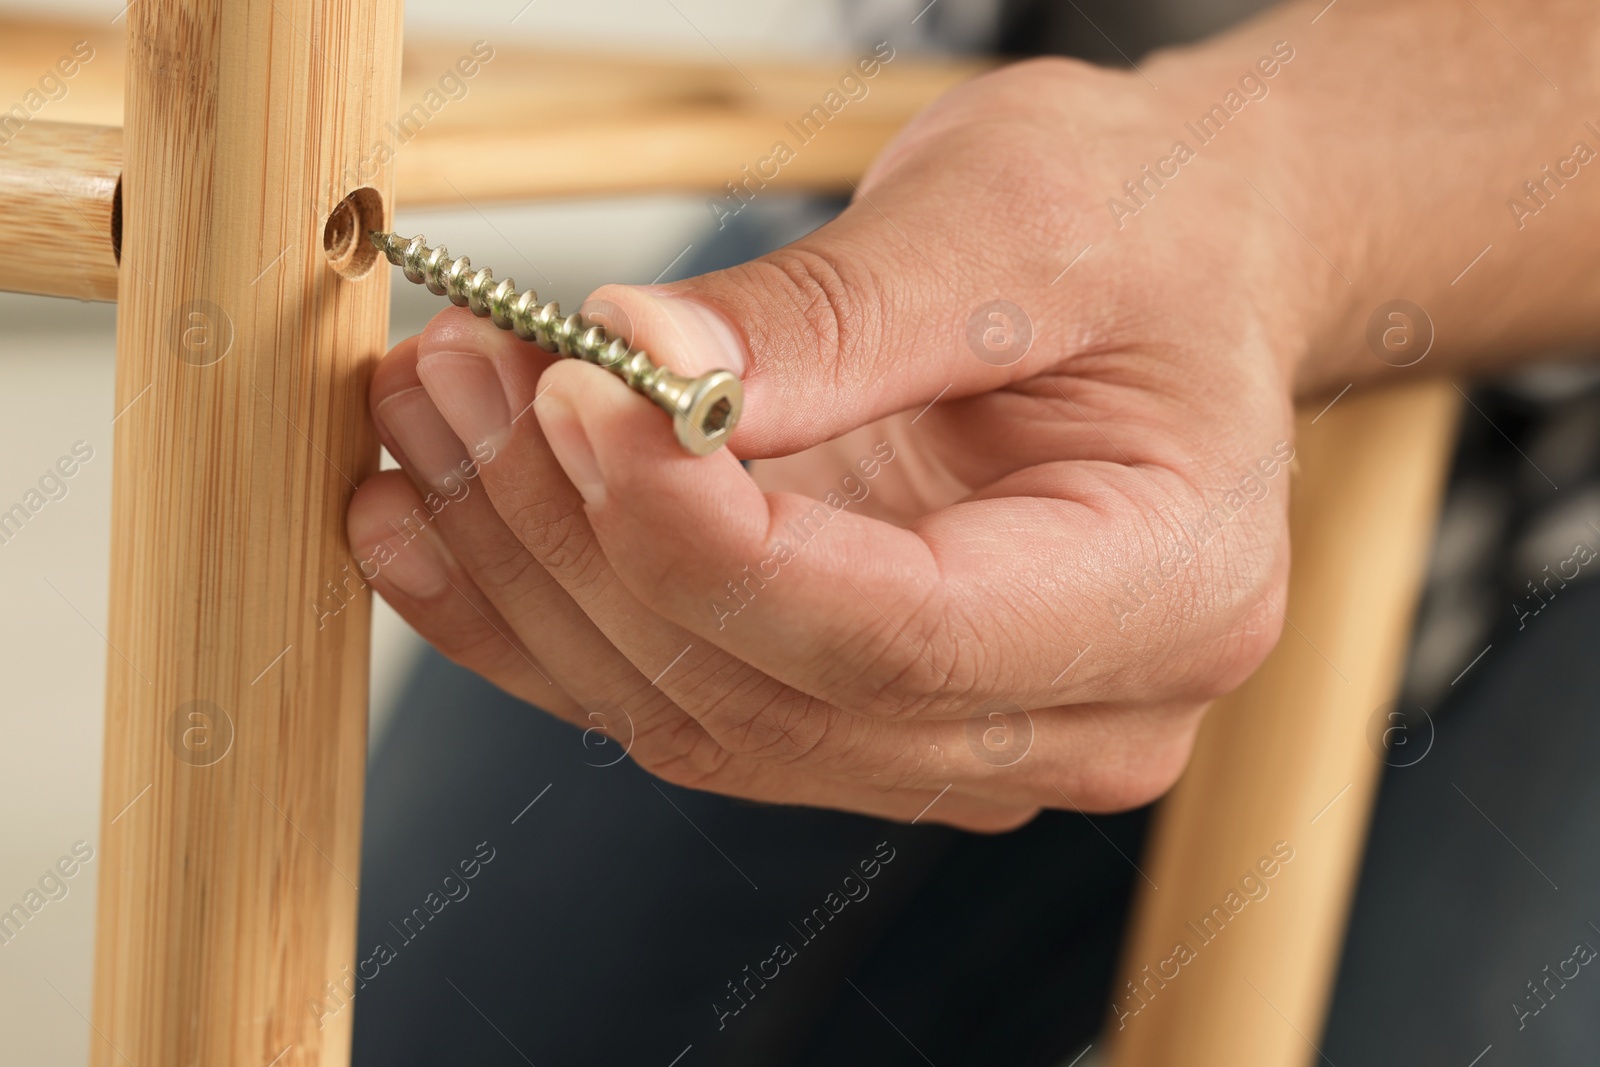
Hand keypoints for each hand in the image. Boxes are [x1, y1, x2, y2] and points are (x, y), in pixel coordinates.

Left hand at [347, 52, 1317, 830]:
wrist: (1182, 269)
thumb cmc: (1151, 233)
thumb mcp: (1019, 219)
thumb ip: (839, 317)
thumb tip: (644, 359)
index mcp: (1165, 598)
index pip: (899, 637)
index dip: (708, 542)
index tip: (578, 398)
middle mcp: (1066, 711)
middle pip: (772, 691)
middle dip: (582, 542)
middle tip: (464, 379)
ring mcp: (955, 727)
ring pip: (695, 711)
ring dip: (533, 571)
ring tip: (435, 411)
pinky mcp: (859, 702)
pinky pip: (673, 691)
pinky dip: (539, 611)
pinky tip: (429, 520)